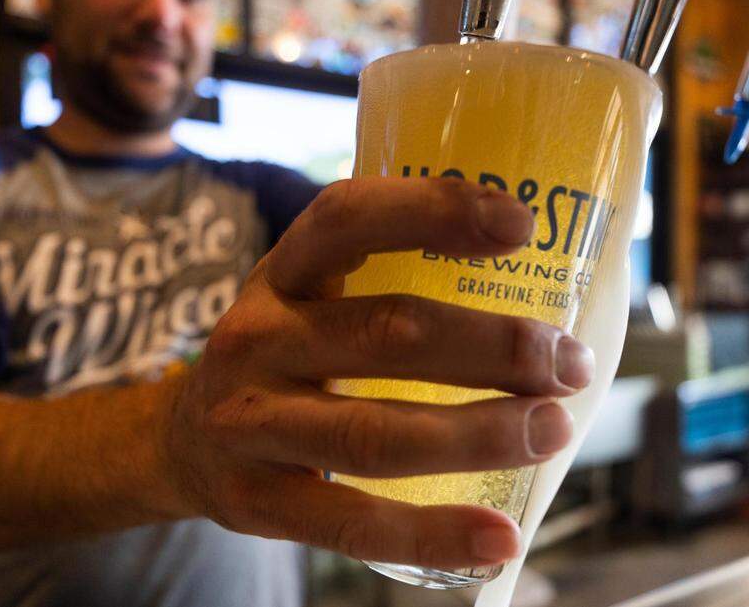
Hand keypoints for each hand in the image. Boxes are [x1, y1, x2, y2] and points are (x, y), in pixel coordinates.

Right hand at [161, 177, 594, 570]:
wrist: (181, 439)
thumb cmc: (283, 357)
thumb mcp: (310, 300)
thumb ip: (388, 286)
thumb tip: (535, 300)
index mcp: (280, 273)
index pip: (347, 220)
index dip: (432, 211)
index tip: (521, 224)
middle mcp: (256, 337)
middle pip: (385, 332)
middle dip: (493, 348)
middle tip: (568, 364)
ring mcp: (249, 423)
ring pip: (374, 431)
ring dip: (479, 434)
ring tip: (552, 430)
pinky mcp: (254, 503)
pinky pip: (351, 523)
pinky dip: (433, 534)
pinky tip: (499, 538)